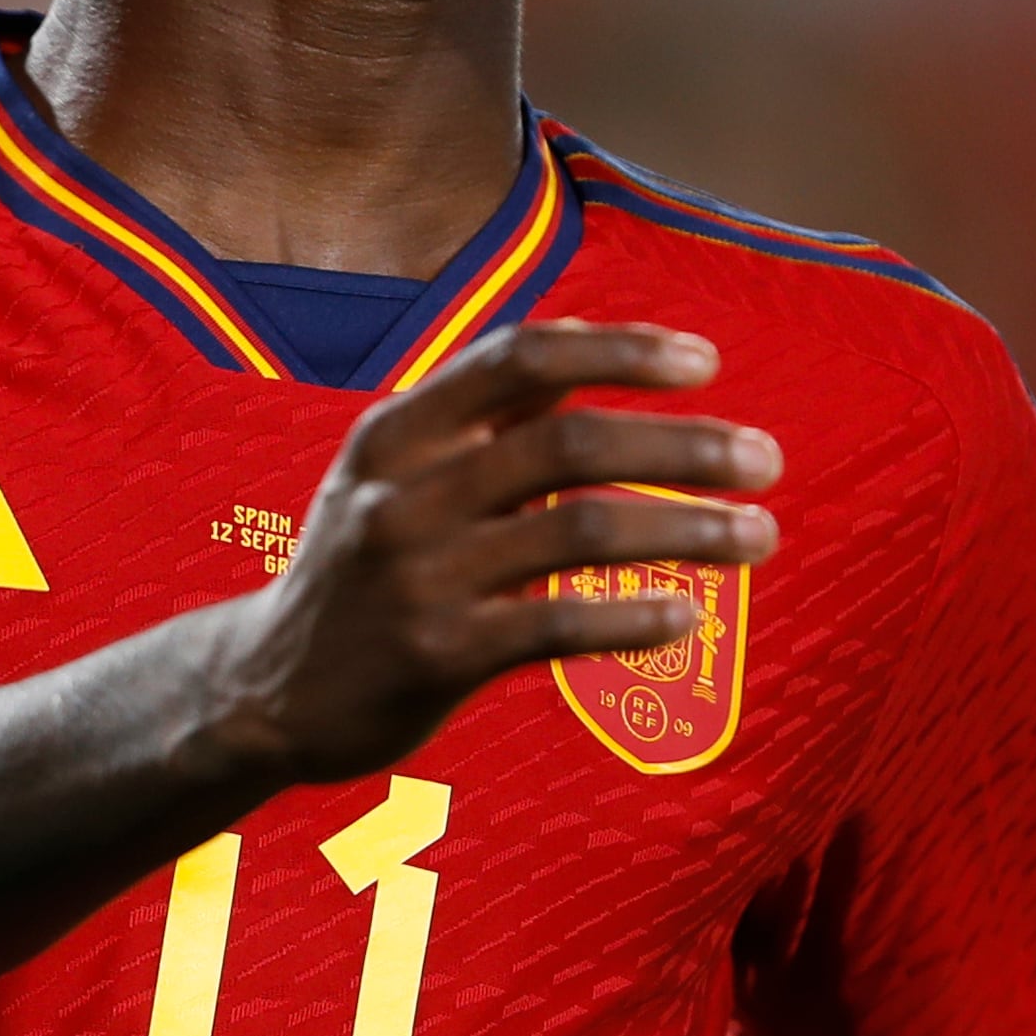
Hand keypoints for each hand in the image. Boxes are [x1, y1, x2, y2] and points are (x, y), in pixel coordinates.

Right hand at [206, 318, 777, 784]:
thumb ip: (486, 416)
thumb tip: (591, 346)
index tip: (706, 362)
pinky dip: (633, 618)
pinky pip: (556, 626)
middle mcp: (404, 492)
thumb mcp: (397, 473)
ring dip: (687, 528)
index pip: (525, 357)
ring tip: (759, 536)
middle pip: (572, 442)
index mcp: (400, 430)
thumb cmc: (361, 568)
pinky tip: (686, 616)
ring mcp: (418, 575)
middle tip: (767, 460)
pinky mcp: (435, 656)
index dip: (622, 349)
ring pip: (580, 531)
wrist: (268, 689)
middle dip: (684, 445)